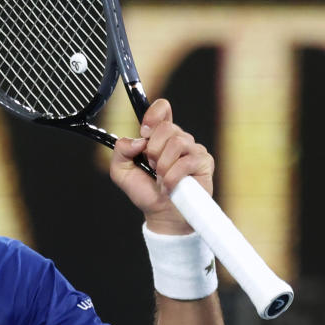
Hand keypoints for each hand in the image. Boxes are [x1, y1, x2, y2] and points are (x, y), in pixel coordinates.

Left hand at [110, 99, 213, 234]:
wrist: (161, 214)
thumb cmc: (145, 191)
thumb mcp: (121, 171)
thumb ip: (121, 151)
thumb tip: (138, 140)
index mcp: (159, 136)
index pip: (162, 110)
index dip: (154, 114)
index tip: (144, 130)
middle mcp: (178, 139)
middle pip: (166, 127)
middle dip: (153, 150)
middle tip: (152, 166)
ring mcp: (193, 149)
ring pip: (177, 142)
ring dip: (163, 164)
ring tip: (161, 177)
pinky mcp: (204, 162)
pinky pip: (186, 161)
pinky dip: (172, 176)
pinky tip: (169, 185)